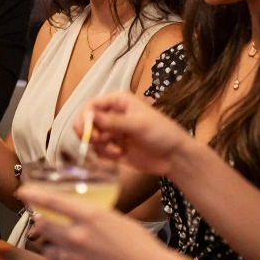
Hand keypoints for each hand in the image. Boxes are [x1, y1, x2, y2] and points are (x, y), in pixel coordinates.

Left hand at [18, 185, 188, 259]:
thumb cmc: (141, 245)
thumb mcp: (117, 219)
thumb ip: (94, 217)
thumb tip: (78, 217)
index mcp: (90, 215)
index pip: (53, 200)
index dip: (33, 195)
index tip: (22, 192)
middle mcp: (78, 235)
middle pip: (43, 225)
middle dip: (42, 223)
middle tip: (45, 223)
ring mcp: (75, 257)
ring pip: (46, 248)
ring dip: (49, 245)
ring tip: (60, 246)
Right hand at [73, 91, 195, 177]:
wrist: (175, 157)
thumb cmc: (162, 133)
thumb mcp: (138, 125)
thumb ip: (113, 121)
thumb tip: (89, 116)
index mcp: (118, 102)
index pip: (91, 105)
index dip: (85, 117)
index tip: (87, 132)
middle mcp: (112, 115)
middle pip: (86, 122)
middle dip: (89, 134)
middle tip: (98, 141)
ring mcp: (112, 132)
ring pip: (91, 138)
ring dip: (100, 146)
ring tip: (117, 151)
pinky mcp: (113, 148)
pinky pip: (98, 151)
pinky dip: (105, 155)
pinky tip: (120, 155)